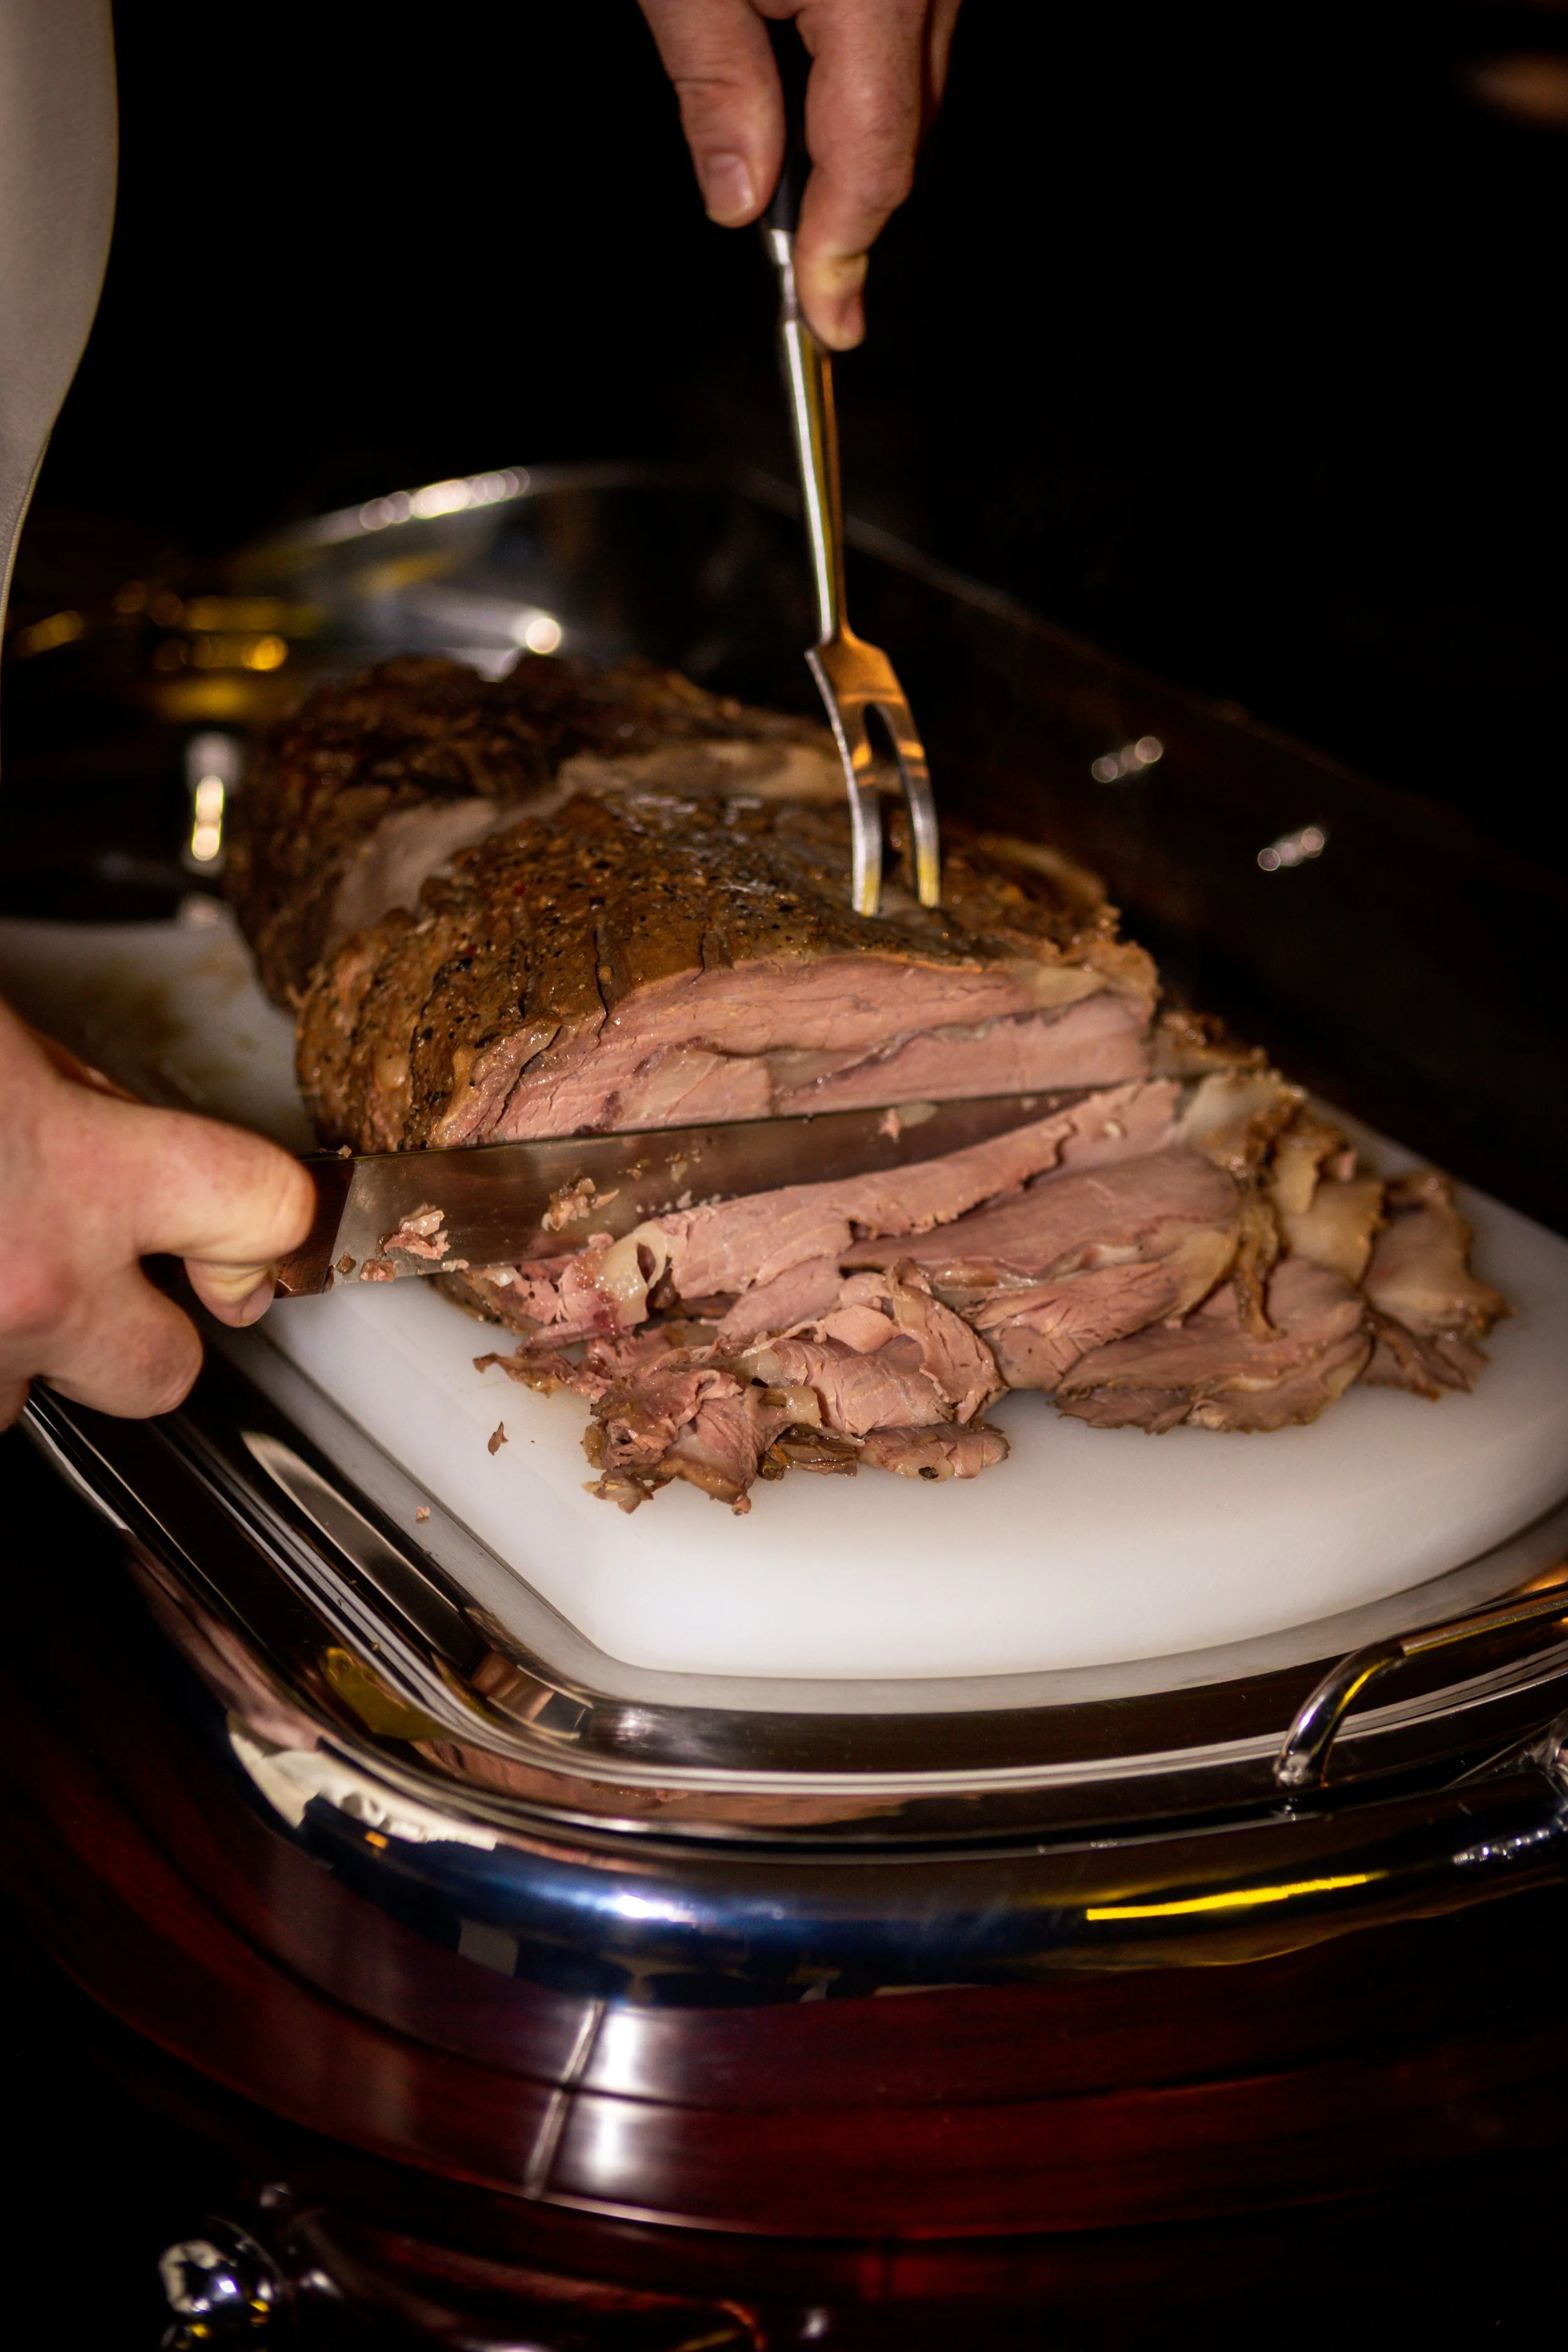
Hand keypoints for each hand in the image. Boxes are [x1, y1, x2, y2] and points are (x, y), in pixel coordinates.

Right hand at [0, 997, 314, 1428]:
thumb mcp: (3, 1041)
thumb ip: (81, 1098)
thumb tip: (120, 1128)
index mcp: (78, 1171)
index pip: (266, 1214)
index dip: (266, 1223)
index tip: (250, 1237)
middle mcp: (30, 1286)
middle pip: (161, 1375)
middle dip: (139, 1334)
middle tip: (89, 1274)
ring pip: (24, 1400)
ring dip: (11, 1344)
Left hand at [639, 0, 961, 348]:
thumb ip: (717, 84)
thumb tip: (740, 196)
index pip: (870, 161)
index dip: (843, 251)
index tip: (827, 322)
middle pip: (904, 135)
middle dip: (843, 204)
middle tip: (795, 263)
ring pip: (916, 93)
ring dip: (852, 137)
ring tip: (777, 155)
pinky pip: (909, 44)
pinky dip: (862, 81)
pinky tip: (803, 80)